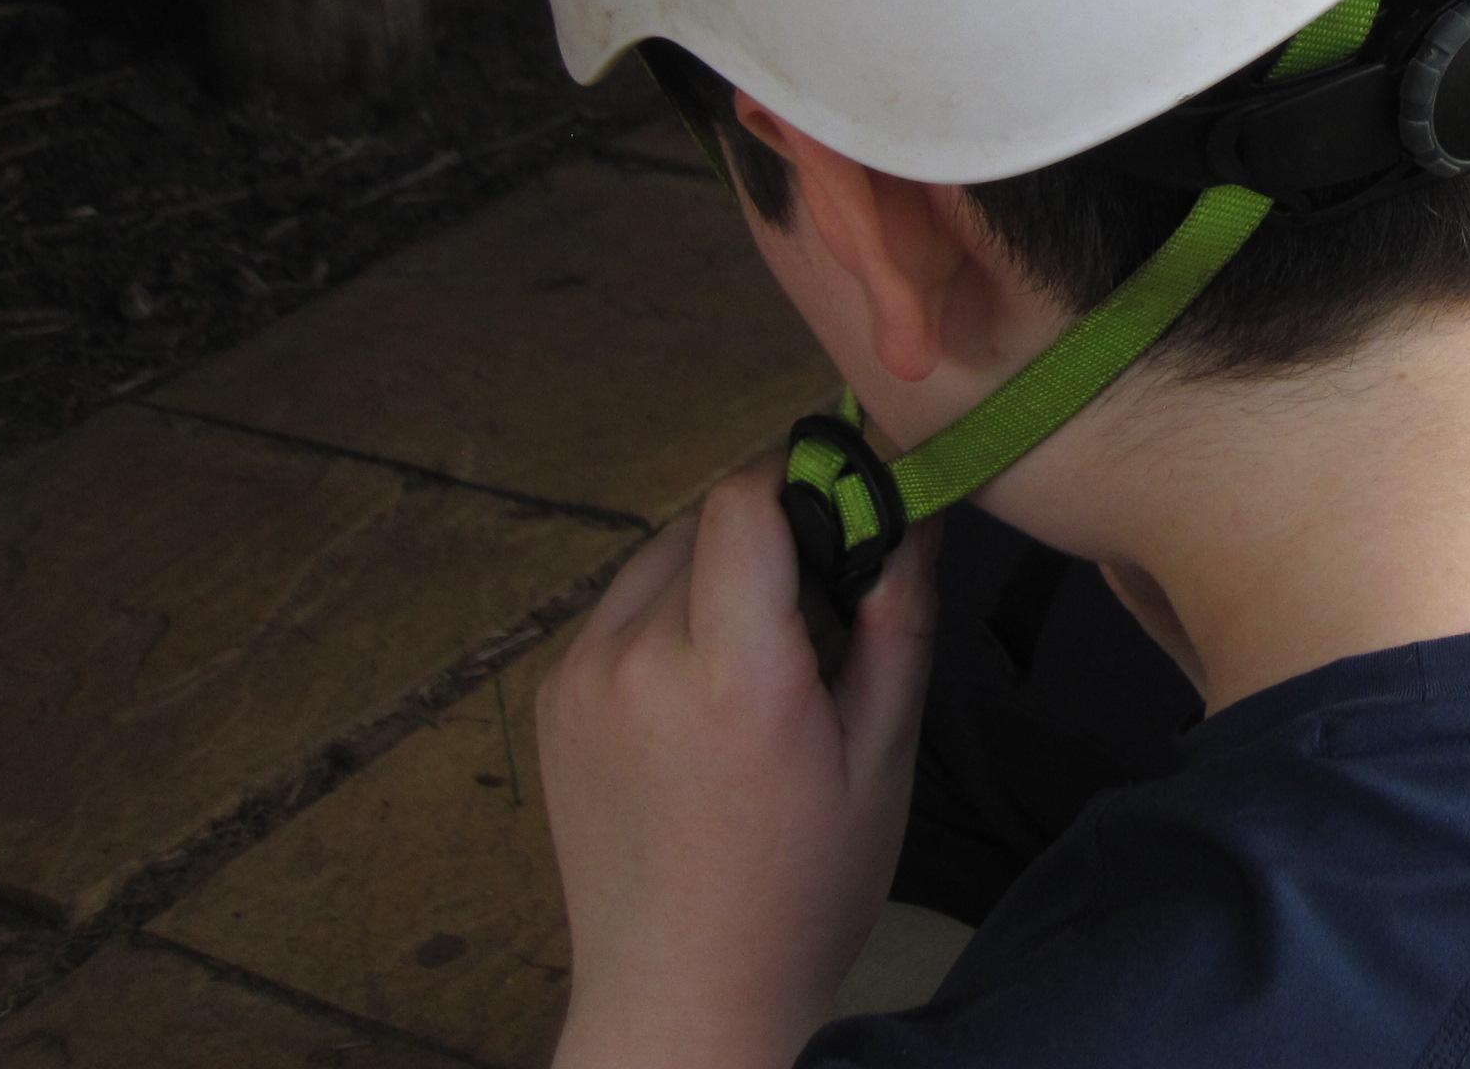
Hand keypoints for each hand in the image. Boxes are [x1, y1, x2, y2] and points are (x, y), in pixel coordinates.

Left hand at [540, 468, 938, 1068]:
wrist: (683, 995)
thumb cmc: (804, 887)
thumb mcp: (883, 755)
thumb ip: (897, 617)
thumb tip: (915, 505)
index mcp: (728, 673)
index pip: (744, 497)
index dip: (802, 476)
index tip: (850, 499)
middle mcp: (636, 658)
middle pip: (708, 520)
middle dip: (772, 533)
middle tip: (824, 600)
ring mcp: (579, 677)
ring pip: (660, 557)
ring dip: (717, 569)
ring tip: (763, 652)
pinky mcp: (554, 700)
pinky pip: (622, 608)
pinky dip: (669, 612)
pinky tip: (705, 688)